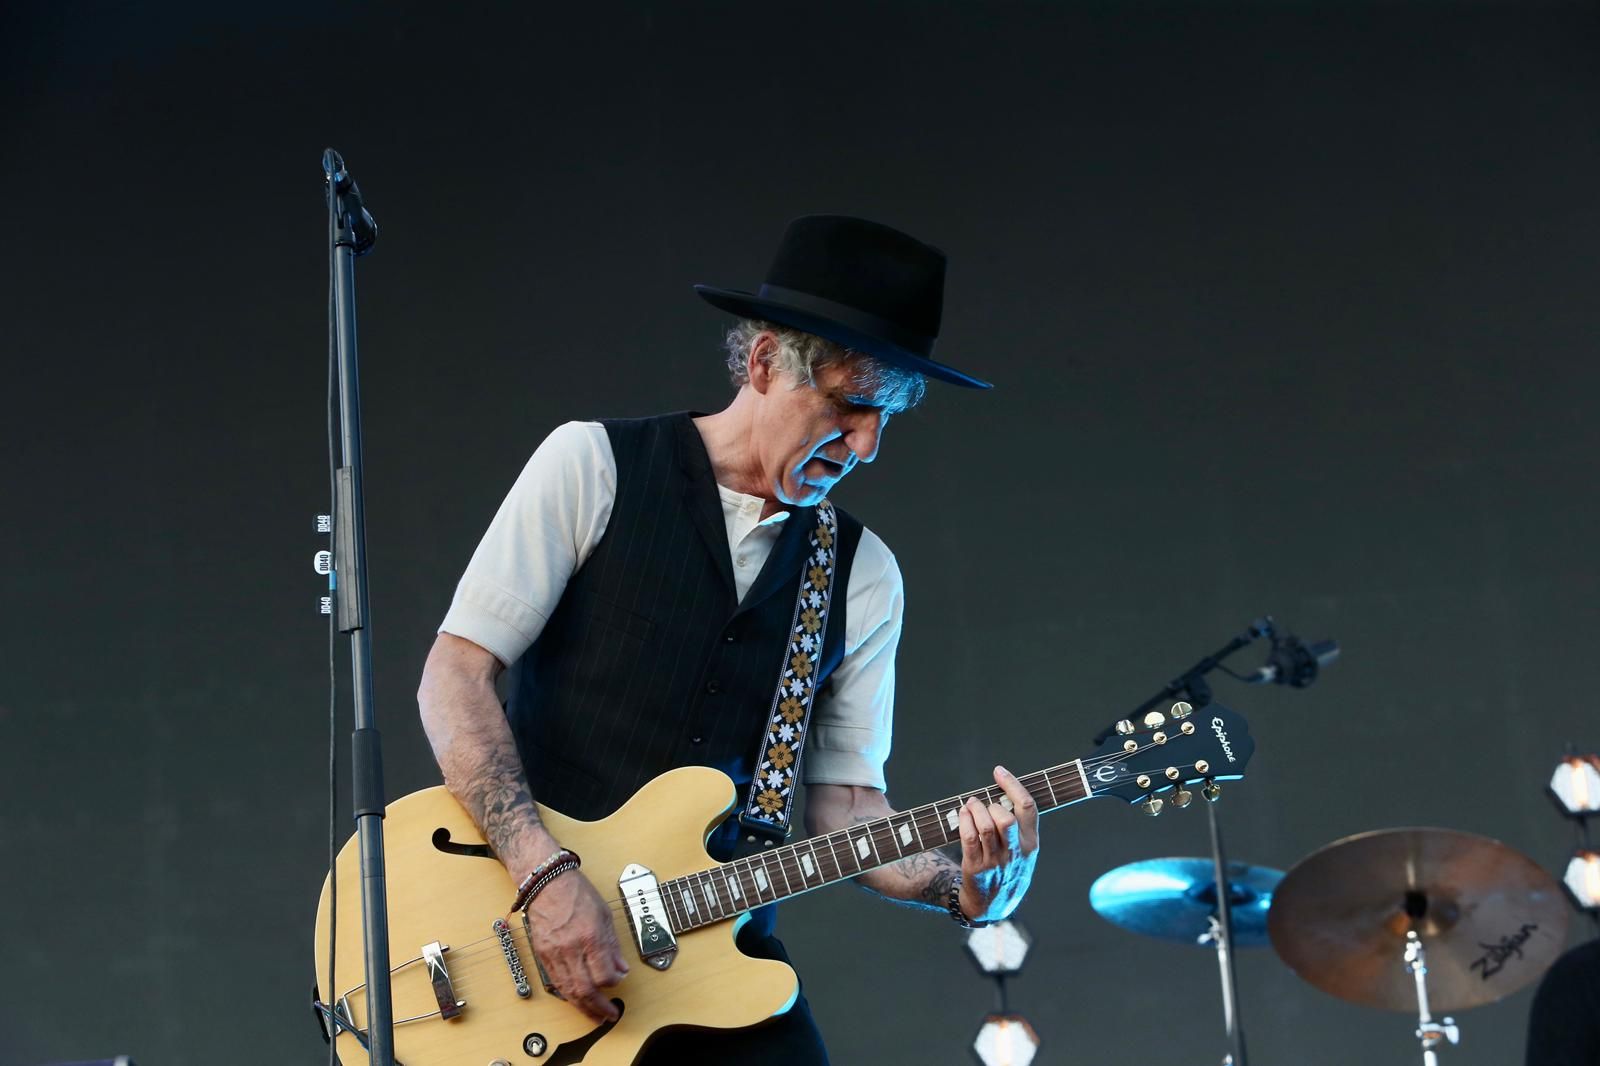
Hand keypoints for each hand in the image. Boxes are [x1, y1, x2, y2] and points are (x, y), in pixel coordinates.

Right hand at [522, 869, 629, 1021]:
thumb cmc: (577, 894)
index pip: (604, 974)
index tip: (619, 980)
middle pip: (586, 989)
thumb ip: (612, 945)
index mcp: (590, 936)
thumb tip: (621, 969)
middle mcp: (571, 948)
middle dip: (599, 1007)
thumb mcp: (604, 914)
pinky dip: (568, 995)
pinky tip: (577, 1000)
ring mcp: (554, 953)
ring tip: (594, 1015)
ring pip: (569, 991)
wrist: (546, 883)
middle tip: (609, 1015)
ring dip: (583, 1007)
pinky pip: (556, 982)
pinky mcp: (542, 955)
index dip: (614, 982)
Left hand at [956, 765, 1039, 922]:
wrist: (994, 905)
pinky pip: (969, 838)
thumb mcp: (1024, 852)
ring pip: (985, 827)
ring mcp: (996, 862)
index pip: (1028, 808)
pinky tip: (962, 815)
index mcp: (1031, 844)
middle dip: (991, 804)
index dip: (1012, 784)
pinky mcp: (976, 868)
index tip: (999, 771)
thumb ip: (1019, 827)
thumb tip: (1004, 792)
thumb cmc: (1009, 870)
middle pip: (1006, 818)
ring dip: (974, 809)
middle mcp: (1015, 853)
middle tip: (983, 803)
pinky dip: (964, 821)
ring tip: (970, 805)